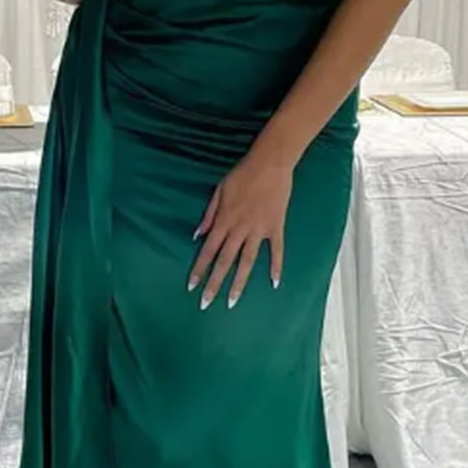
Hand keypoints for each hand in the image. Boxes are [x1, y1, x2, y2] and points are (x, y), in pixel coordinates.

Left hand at [187, 142, 293, 309]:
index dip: (199, 269)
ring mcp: (259, 231)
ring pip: (247, 262)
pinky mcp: (275, 228)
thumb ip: (209, 215)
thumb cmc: (242, 174)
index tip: (191, 286)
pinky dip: (276, 267)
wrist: (270, 164)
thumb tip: (197, 235)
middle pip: (225, 262)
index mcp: (224, 221)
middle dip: (214, 284)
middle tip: (206, 304)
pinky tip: (274, 283)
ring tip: (232, 302)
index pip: (208, 251)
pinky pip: (276, 251)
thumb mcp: (219, 191)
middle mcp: (239, 230)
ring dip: (239, 283)